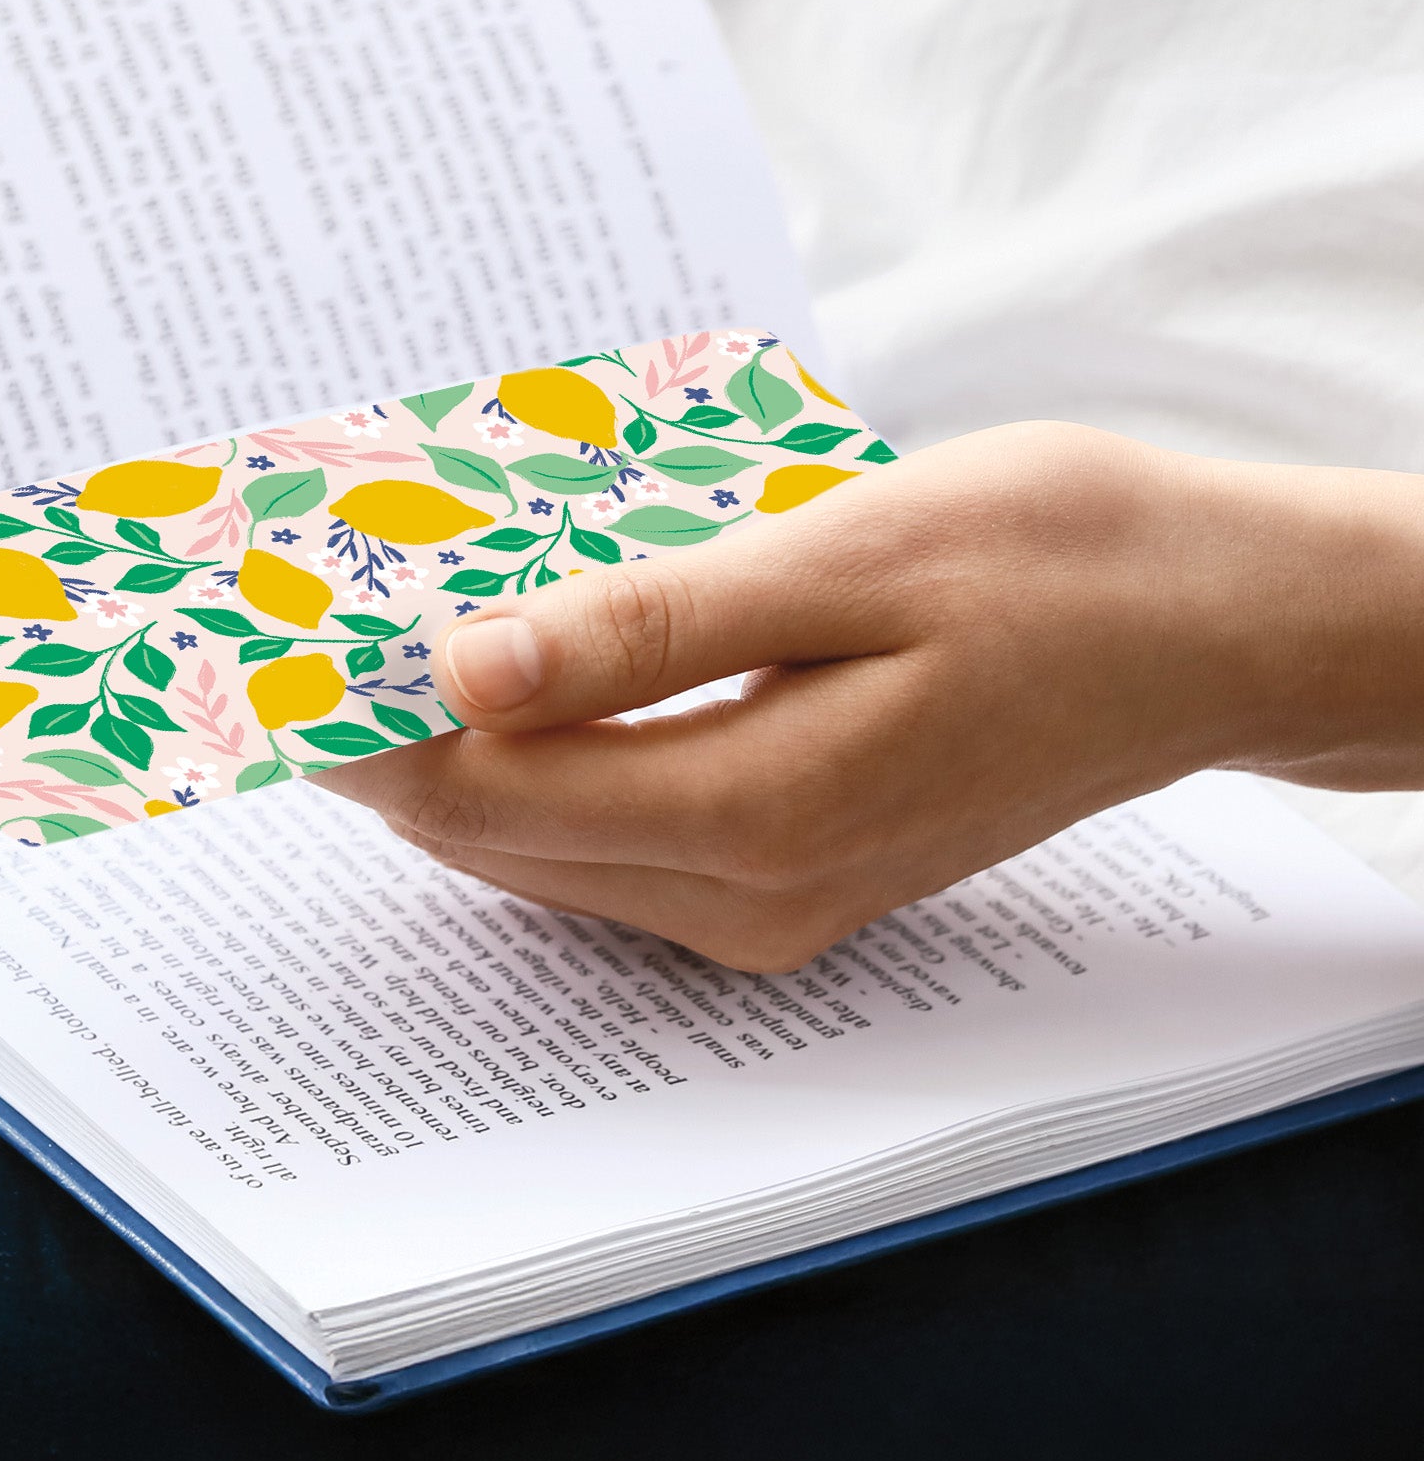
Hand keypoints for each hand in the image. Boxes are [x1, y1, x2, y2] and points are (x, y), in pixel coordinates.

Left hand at [321, 422, 1423, 969]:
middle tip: (274, 627)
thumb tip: (464, 673)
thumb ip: (652, 629)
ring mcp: (768, 899)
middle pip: (491, 831)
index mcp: (759, 814)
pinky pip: (604, 840)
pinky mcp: (786, 871)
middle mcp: (748, 891)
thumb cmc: (1054, 563)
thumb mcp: (850, 561)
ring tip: (354, 642)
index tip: (256, 636)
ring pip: (537, 845)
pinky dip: (527, 766)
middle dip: (373, 736)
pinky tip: (496, 685)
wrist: (1204, 629)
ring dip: (440, 752)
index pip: (484, 789)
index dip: (357, 716)